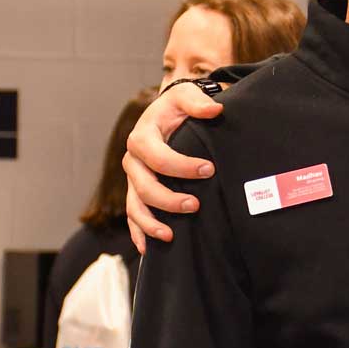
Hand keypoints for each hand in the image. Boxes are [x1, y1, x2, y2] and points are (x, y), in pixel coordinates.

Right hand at [123, 84, 224, 250]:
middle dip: (167, 199)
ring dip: (150, 223)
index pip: (157, 156)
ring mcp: (133, 179)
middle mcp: (133, 160)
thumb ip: (198, 102)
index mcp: (142, 137)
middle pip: (143, 186)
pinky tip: (149, 250)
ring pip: (134, 206)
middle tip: (195, 205)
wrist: (167, 115)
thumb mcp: (185, 97)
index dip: (181, 166)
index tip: (208, 170)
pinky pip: (133, 216)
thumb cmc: (178, 108)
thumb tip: (215, 110)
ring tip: (171, 236)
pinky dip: (139, 233)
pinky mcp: (137, 192)